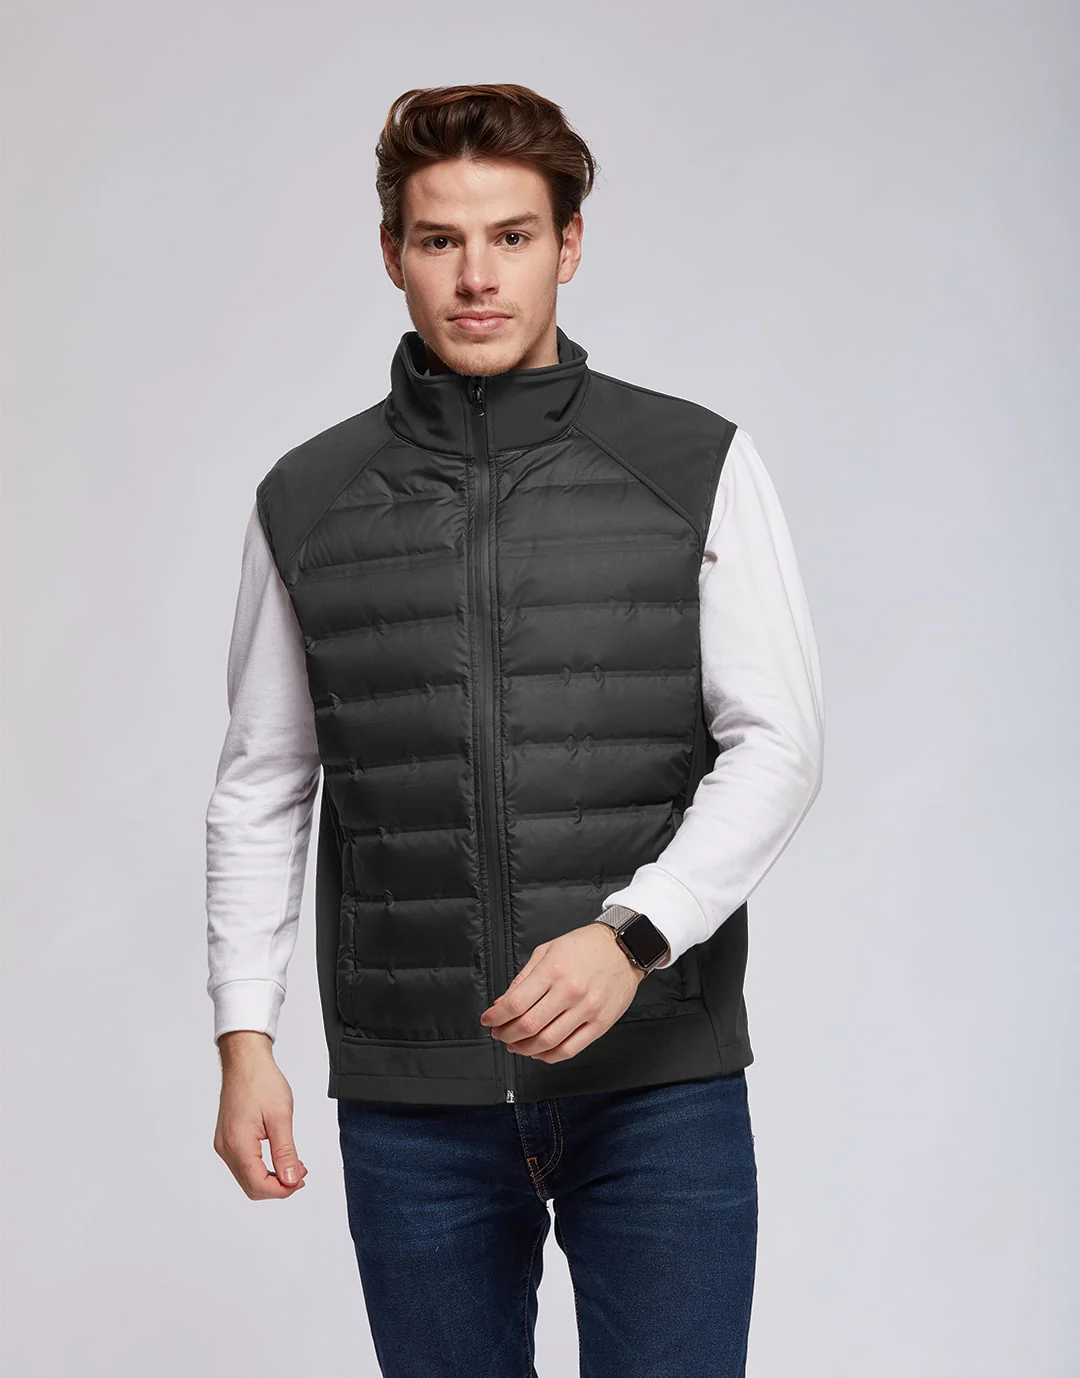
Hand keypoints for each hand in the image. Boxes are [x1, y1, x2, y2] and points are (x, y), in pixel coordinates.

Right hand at [213, 1031, 307, 1199]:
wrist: (245, 1061)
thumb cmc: (262, 1081)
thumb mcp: (281, 1116)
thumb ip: (285, 1152)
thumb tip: (291, 1180)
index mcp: (238, 1143)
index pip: (258, 1184)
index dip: (282, 1190)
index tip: (301, 1181)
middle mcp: (226, 1148)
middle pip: (251, 1185)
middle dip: (277, 1186)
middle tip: (301, 1174)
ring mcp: (224, 1144)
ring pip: (246, 1177)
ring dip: (270, 1178)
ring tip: (293, 1165)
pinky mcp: (227, 1138)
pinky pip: (243, 1164)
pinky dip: (261, 1167)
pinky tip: (278, 1156)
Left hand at [480, 922, 645, 1063]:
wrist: (624, 947)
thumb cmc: (585, 946)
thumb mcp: (547, 951)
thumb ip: (523, 979)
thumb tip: (502, 1004)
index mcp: (553, 971)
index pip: (515, 1003)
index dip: (495, 1017)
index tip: (488, 1020)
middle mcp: (570, 991)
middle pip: (528, 1025)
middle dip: (506, 1034)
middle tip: (499, 1033)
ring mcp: (587, 1009)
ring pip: (547, 1042)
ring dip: (524, 1048)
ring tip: (516, 1044)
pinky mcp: (601, 1023)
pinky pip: (570, 1049)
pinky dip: (550, 1056)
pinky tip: (539, 1051)